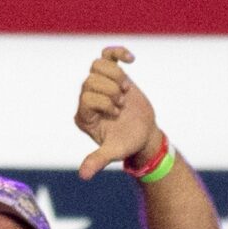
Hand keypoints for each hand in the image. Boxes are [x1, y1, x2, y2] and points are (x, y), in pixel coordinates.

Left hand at [74, 45, 160, 178]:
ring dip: (117, 77)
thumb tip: (83, 175)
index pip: (86, 96)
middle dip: (112, 91)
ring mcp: (100, 85)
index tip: (117, 114)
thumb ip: (97, 160)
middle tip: (122, 106)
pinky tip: (131, 59)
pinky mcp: (113, 75)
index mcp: (83, 115)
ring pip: (98, 65)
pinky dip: (118, 52)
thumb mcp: (113, 152)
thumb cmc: (126, 144)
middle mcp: (87, 98)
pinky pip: (108, 55)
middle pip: (91, 79)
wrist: (144, 134)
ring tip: (126, 92)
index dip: (105, 103)